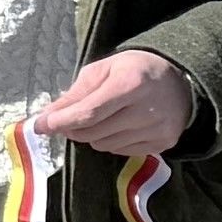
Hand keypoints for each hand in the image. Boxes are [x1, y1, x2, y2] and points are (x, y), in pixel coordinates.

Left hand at [29, 47, 196, 162]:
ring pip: (104, 145)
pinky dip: (110, 141)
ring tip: (102, 117)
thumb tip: (47, 116)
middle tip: (69, 118)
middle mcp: (147, 109)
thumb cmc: (135, 70)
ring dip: (92, 135)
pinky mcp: (163, 143)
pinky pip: (120, 151)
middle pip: (93, 132)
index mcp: (131, 84)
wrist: (182, 82)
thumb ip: (75, 94)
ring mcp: (157, 130)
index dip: (61, 122)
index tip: (39, 126)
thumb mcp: (103, 70)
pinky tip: (119, 125)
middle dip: (73, 128)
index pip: (89, 113)